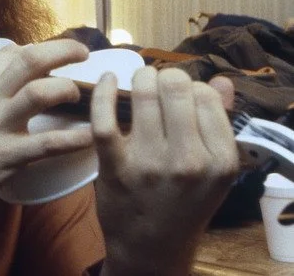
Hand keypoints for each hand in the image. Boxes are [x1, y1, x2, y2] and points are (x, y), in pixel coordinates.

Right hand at [0, 39, 98, 274]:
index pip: (13, 52)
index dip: (39, 49)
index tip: (55, 55)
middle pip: (32, 60)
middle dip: (64, 50)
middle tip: (83, 54)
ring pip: (42, 93)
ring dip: (68, 91)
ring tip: (78, 97)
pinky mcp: (5, 155)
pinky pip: (48, 143)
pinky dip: (74, 139)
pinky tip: (89, 138)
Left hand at [90, 68, 238, 274]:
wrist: (151, 246)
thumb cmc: (183, 201)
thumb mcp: (214, 169)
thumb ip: (219, 123)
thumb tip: (220, 80)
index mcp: (220, 160)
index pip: (206, 96)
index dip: (191, 86)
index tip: (180, 93)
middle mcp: (189, 162)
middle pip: (176, 89)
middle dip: (165, 76)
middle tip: (156, 82)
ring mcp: (151, 165)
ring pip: (143, 96)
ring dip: (139, 79)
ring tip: (138, 81)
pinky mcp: (115, 168)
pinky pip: (105, 120)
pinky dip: (103, 93)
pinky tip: (106, 79)